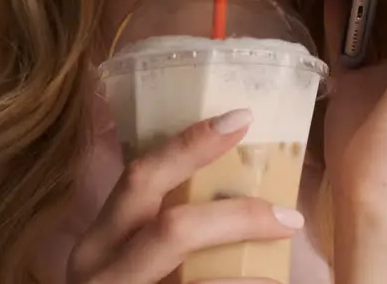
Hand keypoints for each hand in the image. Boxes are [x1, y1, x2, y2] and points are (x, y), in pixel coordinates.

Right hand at [67, 109, 305, 283]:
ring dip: (252, 280)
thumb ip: (157, 228)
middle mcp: (102, 274)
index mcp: (98, 244)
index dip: (190, 144)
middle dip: (237, 217)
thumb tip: (230, 189)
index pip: (139, 177)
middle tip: (288, 216)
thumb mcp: (126, 261)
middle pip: (172, 229)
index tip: (241, 118)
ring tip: (285, 279)